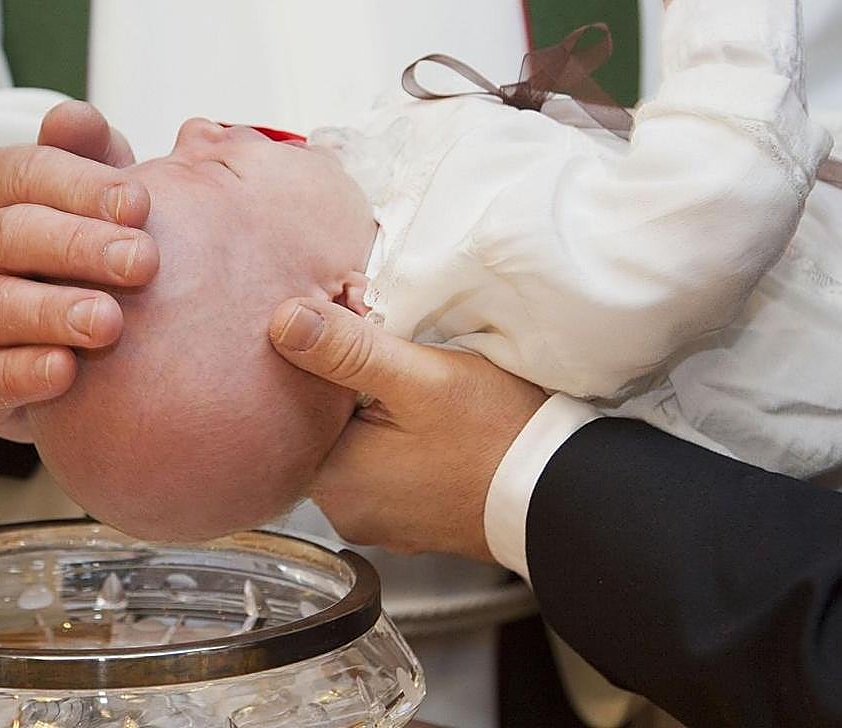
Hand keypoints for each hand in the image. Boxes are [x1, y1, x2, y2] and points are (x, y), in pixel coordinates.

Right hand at [0, 101, 158, 441]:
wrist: (56, 330)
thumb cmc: (81, 244)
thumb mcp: (91, 193)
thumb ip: (88, 154)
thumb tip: (74, 117)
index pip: (25, 172)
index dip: (83, 185)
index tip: (142, 204)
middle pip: (11, 235)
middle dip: (80, 246)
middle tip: (144, 261)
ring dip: (55, 313)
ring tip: (110, 322)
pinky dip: (25, 373)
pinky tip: (68, 372)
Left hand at [268, 298, 547, 559]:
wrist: (558, 492)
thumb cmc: (497, 437)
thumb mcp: (420, 378)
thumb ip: (347, 350)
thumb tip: (283, 322)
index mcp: (334, 480)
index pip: (293, 409)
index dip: (319, 363)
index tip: (354, 334)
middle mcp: (345, 511)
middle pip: (324, 427)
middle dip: (348, 387)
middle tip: (392, 352)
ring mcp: (378, 520)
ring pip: (355, 445)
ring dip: (373, 413)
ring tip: (413, 383)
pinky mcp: (408, 520)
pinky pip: (384, 468)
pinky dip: (396, 440)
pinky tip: (426, 420)